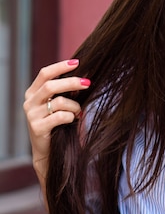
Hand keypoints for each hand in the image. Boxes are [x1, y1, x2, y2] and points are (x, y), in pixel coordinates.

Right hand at [23, 60, 89, 177]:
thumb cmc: (57, 123)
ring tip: (78, 111)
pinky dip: (71, 116)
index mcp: (33, 92)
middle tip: (87, 83)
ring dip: (74, 105)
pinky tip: (72, 120)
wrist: (48, 151)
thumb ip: (63, 90)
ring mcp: (31, 115)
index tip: (77, 62)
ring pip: (58, 101)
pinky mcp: (37, 128)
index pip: (45, 73)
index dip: (60, 66)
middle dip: (72, 82)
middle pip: (51, 85)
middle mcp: (29, 102)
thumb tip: (83, 77)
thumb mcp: (57, 103)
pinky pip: (60, 116)